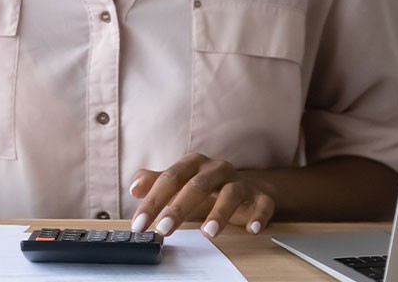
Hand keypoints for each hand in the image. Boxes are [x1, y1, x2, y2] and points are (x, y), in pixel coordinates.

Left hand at [128, 153, 274, 238]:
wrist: (246, 187)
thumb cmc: (206, 187)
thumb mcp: (179, 183)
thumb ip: (155, 183)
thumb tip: (135, 187)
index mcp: (194, 164)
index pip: (170, 178)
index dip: (153, 201)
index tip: (139, 223)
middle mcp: (217, 169)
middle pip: (197, 185)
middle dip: (179, 208)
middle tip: (164, 229)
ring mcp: (240, 182)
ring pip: (231, 193)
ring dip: (219, 213)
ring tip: (208, 233)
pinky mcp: (260, 197)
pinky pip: (262, 204)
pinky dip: (258, 216)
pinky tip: (251, 229)